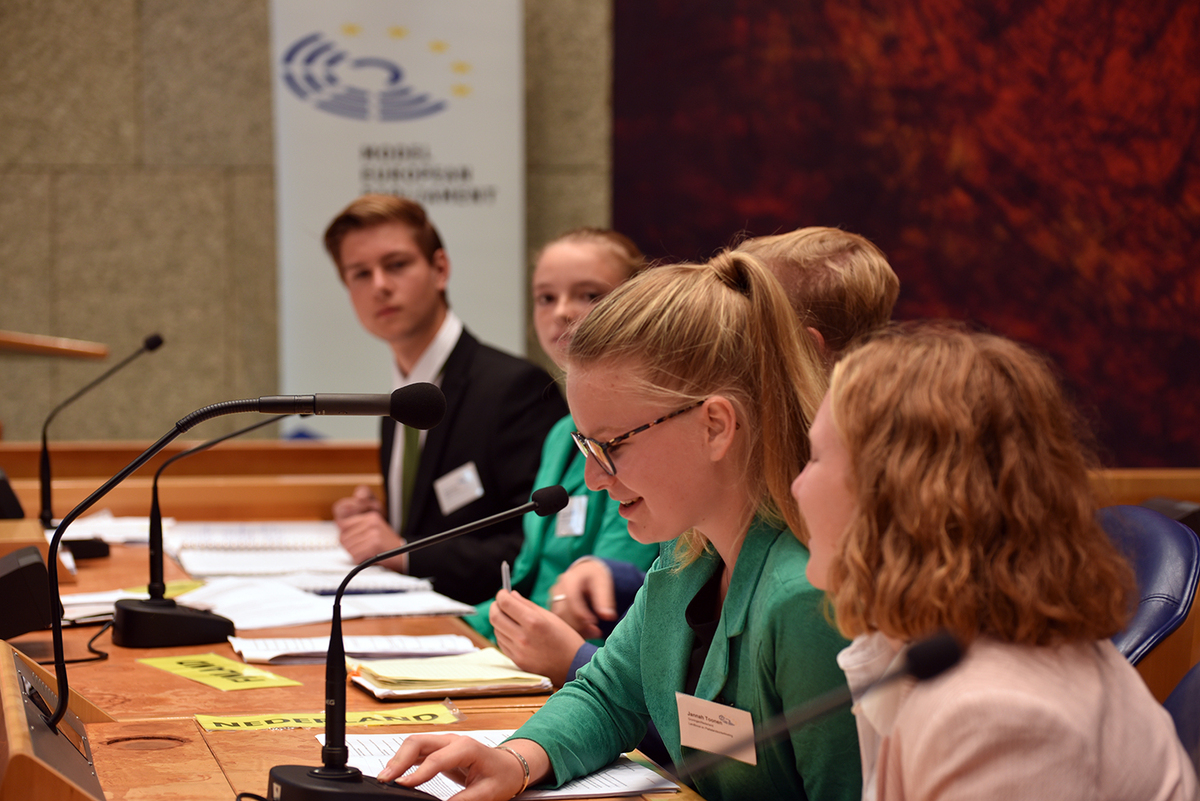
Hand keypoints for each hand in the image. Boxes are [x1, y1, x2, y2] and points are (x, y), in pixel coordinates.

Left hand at [335, 488, 405, 571]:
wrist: (405, 554)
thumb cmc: (387, 546)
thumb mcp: (374, 530)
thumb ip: (358, 528)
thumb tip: (338, 526)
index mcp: (370, 517)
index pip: (343, 524)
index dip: (345, 536)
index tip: (353, 541)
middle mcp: (371, 523)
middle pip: (343, 538)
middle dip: (350, 548)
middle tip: (362, 551)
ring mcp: (373, 533)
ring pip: (349, 548)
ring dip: (355, 555)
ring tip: (367, 554)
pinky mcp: (374, 545)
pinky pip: (356, 556)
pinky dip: (360, 561)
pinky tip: (368, 559)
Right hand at [378, 734, 547, 800]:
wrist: (510, 766)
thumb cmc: (502, 776)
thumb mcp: (487, 793)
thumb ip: (464, 800)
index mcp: (467, 748)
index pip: (437, 758)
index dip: (418, 772)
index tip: (402, 785)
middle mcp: (453, 741)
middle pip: (419, 742)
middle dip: (399, 759)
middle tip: (385, 779)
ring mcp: (445, 743)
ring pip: (414, 744)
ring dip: (398, 758)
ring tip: (385, 777)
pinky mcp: (439, 750)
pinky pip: (417, 751)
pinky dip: (403, 760)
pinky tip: (394, 773)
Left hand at [490, 590, 584, 686]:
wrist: (574, 666)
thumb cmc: (566, 639)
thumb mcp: (551, 617)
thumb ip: (528, 605)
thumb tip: (512, 595)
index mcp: (533, 622)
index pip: (505, 604)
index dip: (501, 595)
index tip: (503, 593)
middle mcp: (523, 637)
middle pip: (495, 617)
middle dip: (495, 606)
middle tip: (500, 603)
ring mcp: (518, 651)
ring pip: (496, 630)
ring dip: (499, 621)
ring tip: (509, 618)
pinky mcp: (517, 661)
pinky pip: (502, 644)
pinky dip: (504, 634)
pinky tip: (513, 632)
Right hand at [549, 558, 616, 639]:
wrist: (585, 573)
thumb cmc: (595, 577)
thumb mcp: (603, 583)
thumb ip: (605, 599)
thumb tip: (608, 616)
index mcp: (569, 580)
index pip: (571, 599)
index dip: (582, 613)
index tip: (595, 622)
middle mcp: (557, 590)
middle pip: (563, 612)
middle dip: (580, 625)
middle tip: (597, 632)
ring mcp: (553, 600)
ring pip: (559, 620)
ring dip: (576, 630)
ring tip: (594, 633)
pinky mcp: (554, 610)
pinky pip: (559, 624)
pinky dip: (573, 631)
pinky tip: (587, 633)